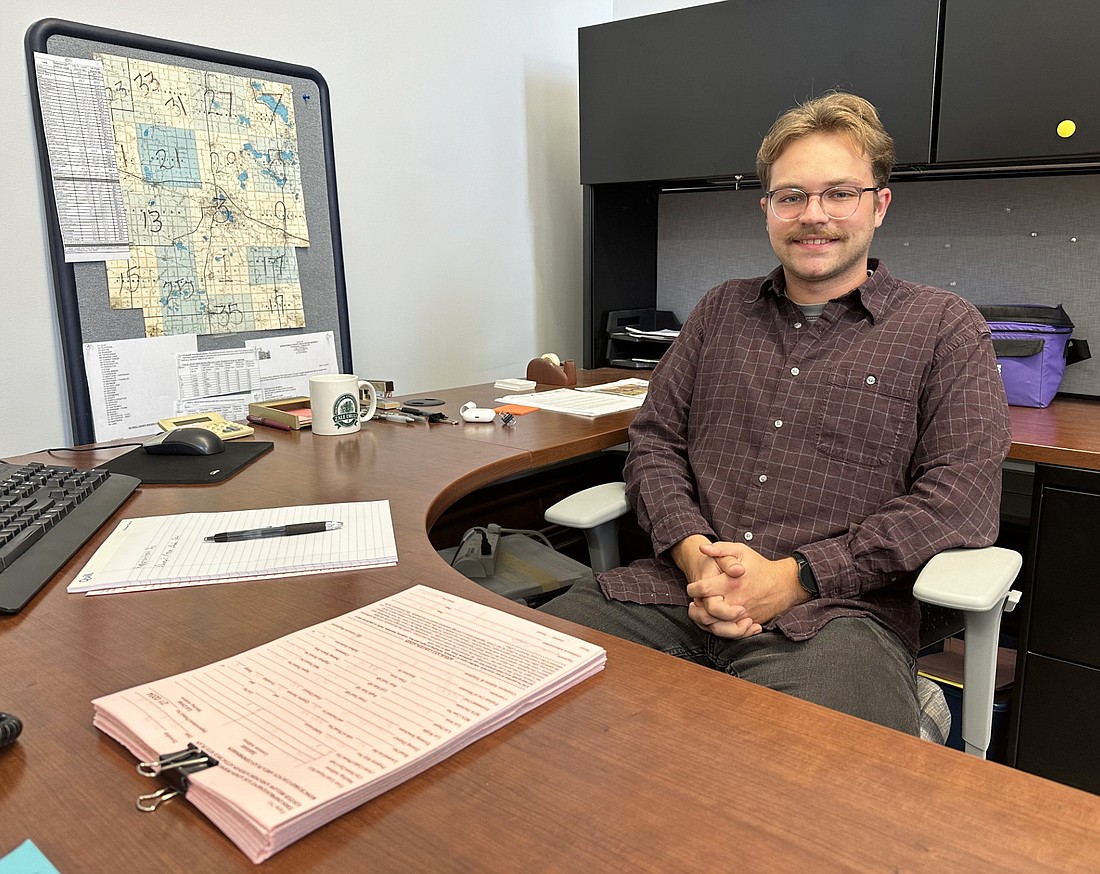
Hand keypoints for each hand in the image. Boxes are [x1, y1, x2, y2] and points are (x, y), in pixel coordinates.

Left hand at [684, 542, 808, 636]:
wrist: (784, 584)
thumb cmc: (759, 566)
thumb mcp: (741, 550)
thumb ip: (720, 549)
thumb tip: (702, 548)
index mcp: (731, 582)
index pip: (703, 590)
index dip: (693, 589)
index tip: (692, 587)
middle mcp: (736, 601)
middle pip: (706, 614)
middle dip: (696, 609)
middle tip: (695, 602)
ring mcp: (743, 615)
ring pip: (716, 628)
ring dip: (705, 621)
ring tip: (702, 611)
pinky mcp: (748, 623)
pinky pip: (730, 633)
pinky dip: (719, 629)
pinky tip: (715, 620)